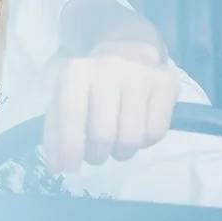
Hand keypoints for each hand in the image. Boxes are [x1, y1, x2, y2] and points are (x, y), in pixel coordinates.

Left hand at [43, 41, 179, 172]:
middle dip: (97, 155)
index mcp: (76, 71)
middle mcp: (108, 68)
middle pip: (103, 134)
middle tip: (96, 154)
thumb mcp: (64, 99)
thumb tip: (55, 167)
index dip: (70, 147)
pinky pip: (155, 133)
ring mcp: (140, 75)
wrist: (129, 51)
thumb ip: (55, 132)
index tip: (70, 169)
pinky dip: (144, 143)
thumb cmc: (90, 84)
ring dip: (121, 153)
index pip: (72, 114)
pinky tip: (137, 131)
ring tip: (116, 144)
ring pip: (131, 138)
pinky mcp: (166, 84)